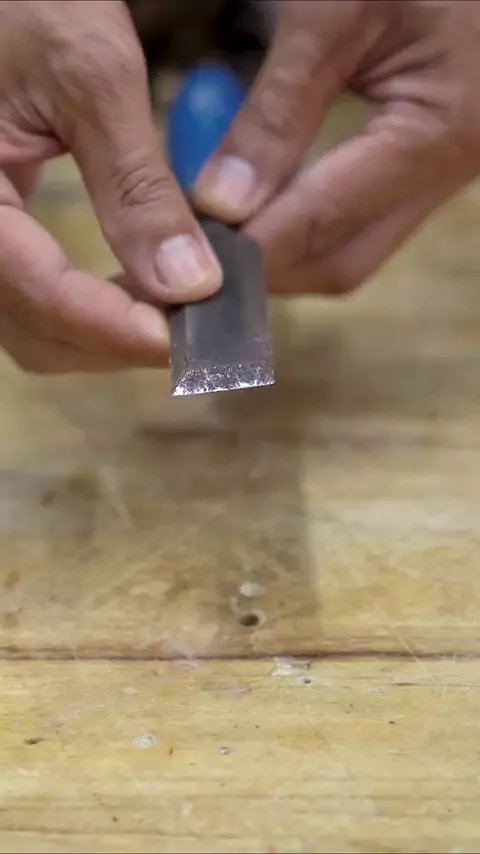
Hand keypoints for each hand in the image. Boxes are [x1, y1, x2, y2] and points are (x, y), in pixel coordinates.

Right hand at [0, 0, 221, 372]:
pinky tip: (135, 290)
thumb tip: (191, 283)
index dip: (115, 327)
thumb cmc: (26, 1)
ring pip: (33, 326)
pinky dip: (87, 308)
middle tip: (192, 328)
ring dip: (103, 334)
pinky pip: (35, 296)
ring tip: (172, 311)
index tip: (188, 338)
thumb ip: (137, 187)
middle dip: (113, 341)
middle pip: (34, 331)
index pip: (39, 292)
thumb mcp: (91, 80)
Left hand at [193, 0, 479, 295]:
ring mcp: (447, 172)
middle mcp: (452, 171)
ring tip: (221, 227)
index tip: (187, 253)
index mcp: (438, 134)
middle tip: (197, 247)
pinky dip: (308, 219)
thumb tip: (220, 204)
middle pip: (342, 261)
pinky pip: (364, 217)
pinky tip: (265, 199)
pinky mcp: (434, 162)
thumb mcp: (333, 14)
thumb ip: (277, 112)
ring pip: (353, 248)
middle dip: (265, 265)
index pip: (324, 222)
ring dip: (284, 248)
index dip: (250, 249)